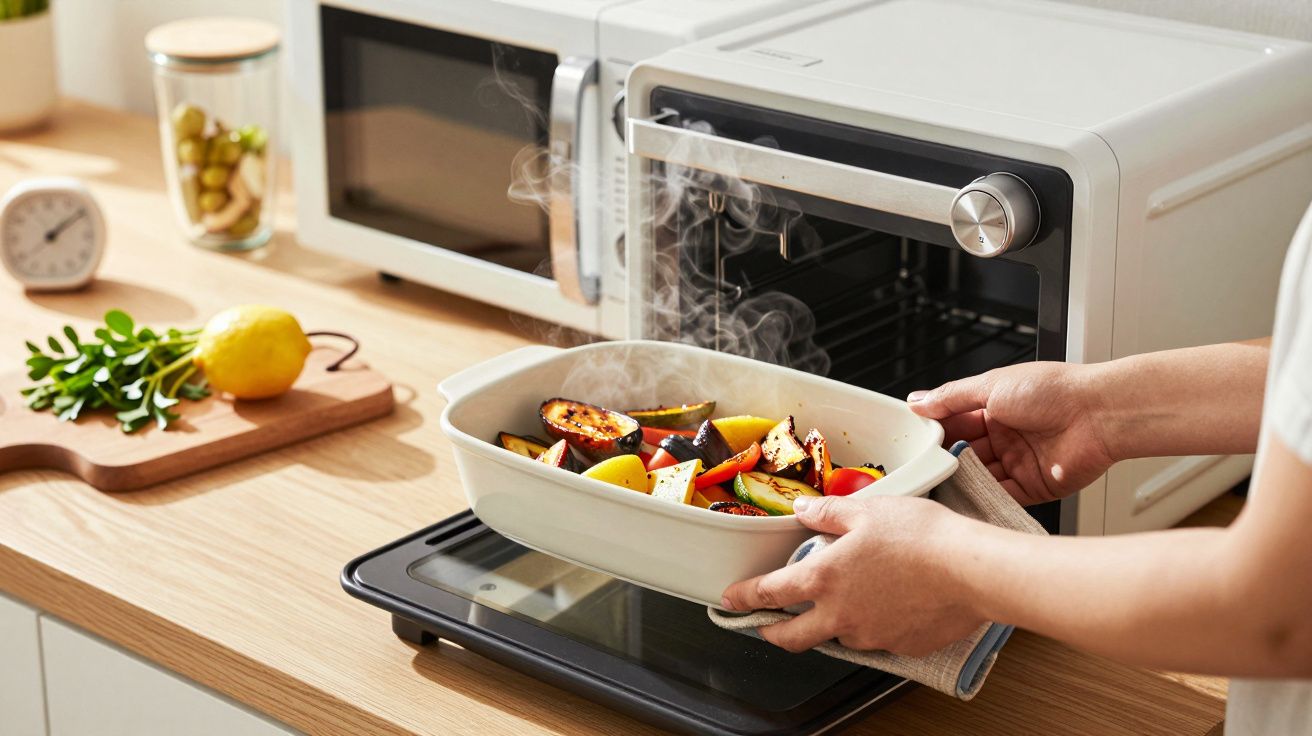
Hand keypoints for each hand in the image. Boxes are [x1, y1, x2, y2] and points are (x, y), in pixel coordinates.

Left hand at [720, 494, 982, 656]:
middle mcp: (841, 614)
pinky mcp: (900, 646)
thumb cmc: (921, 537)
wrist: (971, 570)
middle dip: (772, 632)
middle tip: (766, 626)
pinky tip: (887, 604)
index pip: (770, 592)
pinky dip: (872, 625)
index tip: (732, 599)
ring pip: (837, 636)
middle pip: (792, 637)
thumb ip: (828, 513)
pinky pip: (876, 638)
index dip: (745, 596)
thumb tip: (805, 511)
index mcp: (824, 578)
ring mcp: (870, 635)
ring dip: (830, 623)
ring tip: (843, 600)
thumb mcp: (866, 510)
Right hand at [907, 362, 1114, 504]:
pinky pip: (1001, 497)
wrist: (1099, 414)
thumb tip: (918, 402)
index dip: (936, 433)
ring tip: (939, 485)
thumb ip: (951, 397)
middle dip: (945, 460)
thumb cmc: (1055, 390)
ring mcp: (1019, 462)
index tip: (914, 442)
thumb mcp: (991, 385)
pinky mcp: (1033, 487)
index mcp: (995, 408)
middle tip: (922, 467)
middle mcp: (1007, 436)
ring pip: (979, 477)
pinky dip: (982, 499)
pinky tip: (965, 498)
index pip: (955, 423)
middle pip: (965, 453)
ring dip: (961, 481)